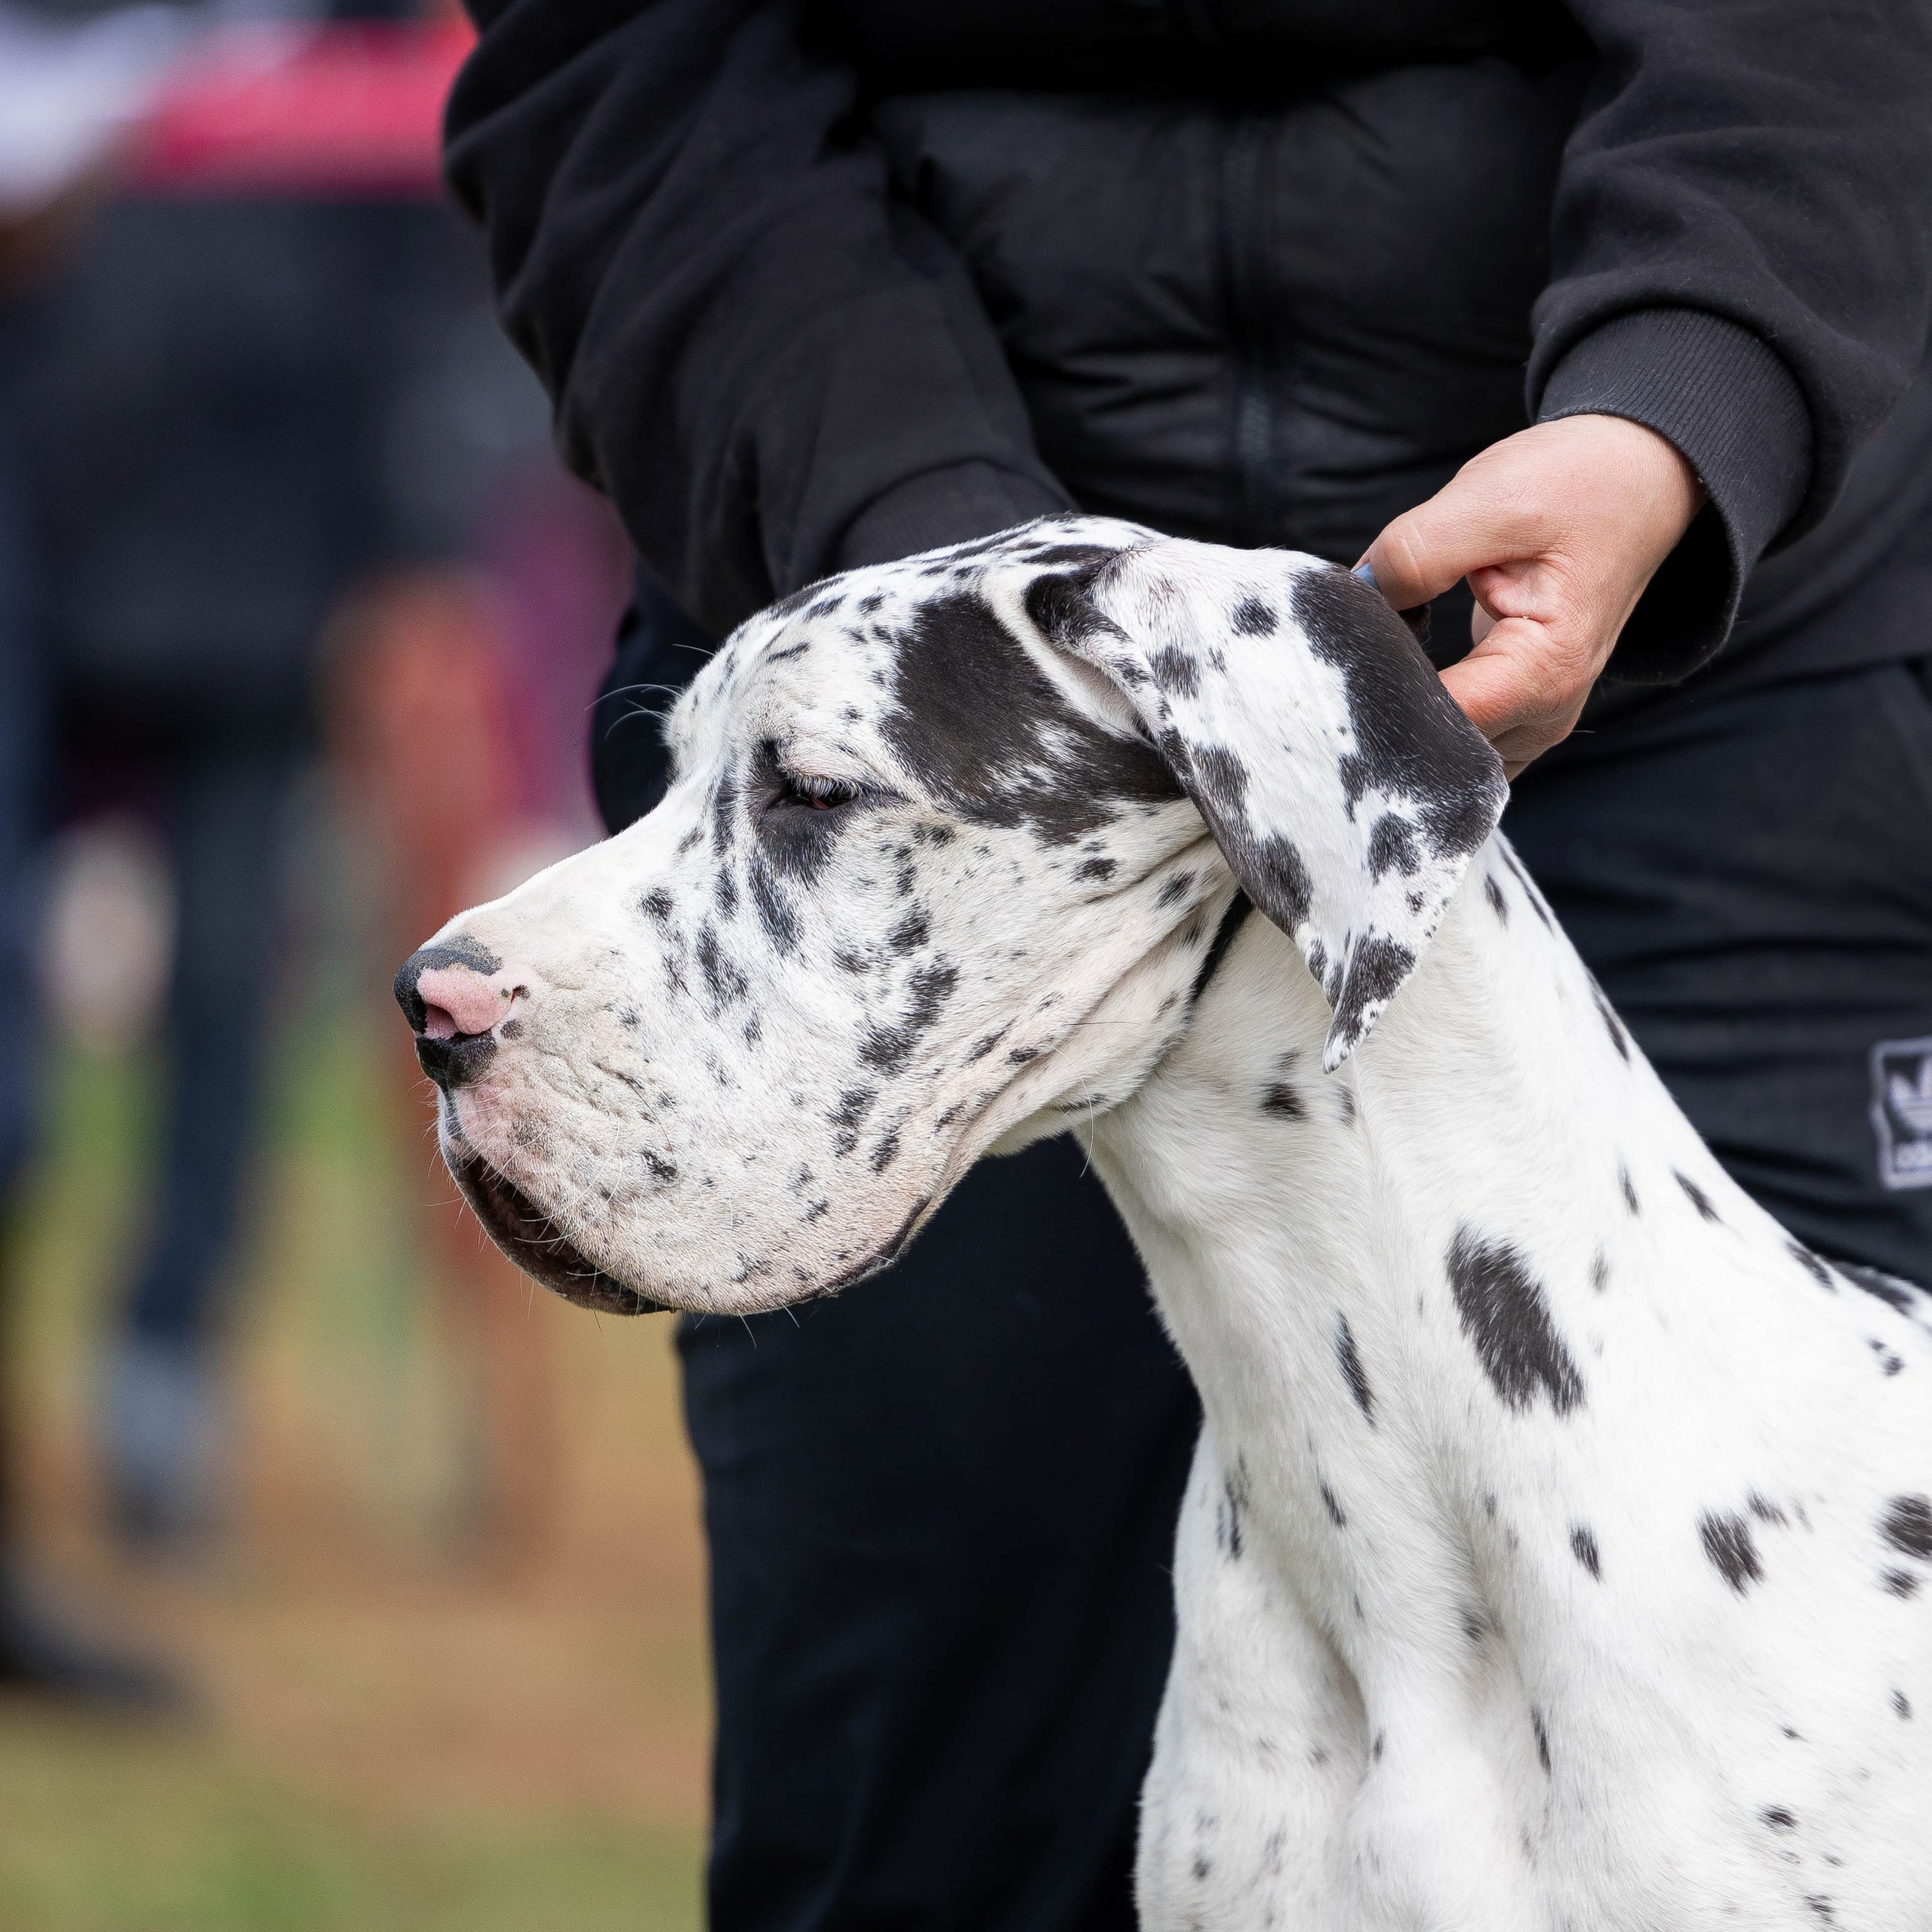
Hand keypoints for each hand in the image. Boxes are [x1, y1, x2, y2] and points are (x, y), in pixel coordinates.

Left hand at [1356, 415, 1703, 776]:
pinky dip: (1415, 709)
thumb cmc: (1581, 483)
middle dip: (1378, 712)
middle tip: (1327, 662)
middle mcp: (1544, 715)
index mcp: (1544, 672)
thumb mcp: (1492, 498)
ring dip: (1396, 715)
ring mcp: (1532, 718)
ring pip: (1440, 753)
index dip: (1374, 699)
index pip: (1435, 723)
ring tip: (1356, 662)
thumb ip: (1413, 554)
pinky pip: (1453, 732)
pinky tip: (1384, 669)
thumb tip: (1349, 601)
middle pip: (1435, 752)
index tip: (1329, 663)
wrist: (1641, 478)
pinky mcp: (1514, 704)